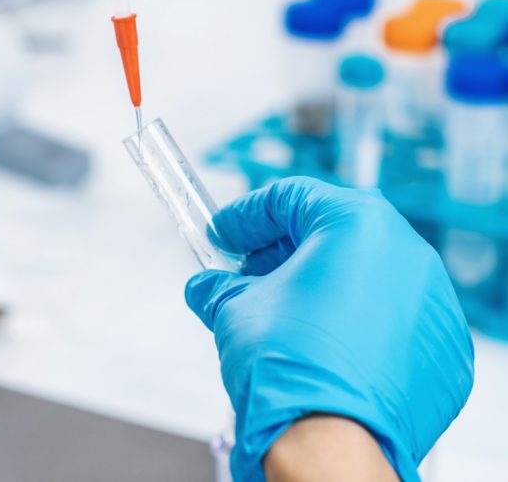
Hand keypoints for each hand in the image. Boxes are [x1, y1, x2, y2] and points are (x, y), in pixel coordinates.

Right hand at [185, 177, 473, 481]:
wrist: (330, 447)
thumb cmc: (287, 366)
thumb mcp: (236, 308)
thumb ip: (219, 286)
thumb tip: (205, 287)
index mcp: (356, 224)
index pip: (291, 198)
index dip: (247, 215)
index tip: (223, 233)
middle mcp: (405, 252)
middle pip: (331, 231)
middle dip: (283, 250)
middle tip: (247, 273)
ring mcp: (430, 300)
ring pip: (364, 272)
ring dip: (319, 284)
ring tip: (280, 312)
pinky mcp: (441, 346)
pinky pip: (390, 316)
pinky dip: (354, 320)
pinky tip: (320, 344)